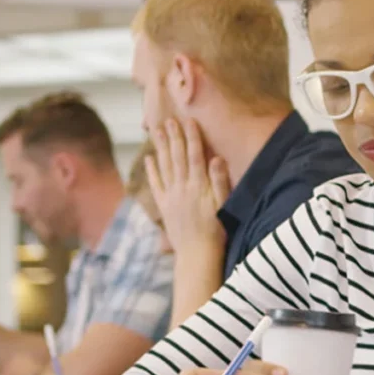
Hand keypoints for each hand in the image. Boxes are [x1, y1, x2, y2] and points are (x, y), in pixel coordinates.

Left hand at [146, 119, 230, 253]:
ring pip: (165, 167)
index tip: (189, 121)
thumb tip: (217, 159)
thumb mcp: (224, 207)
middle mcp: (182, 189)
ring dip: (161, 147)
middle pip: (177, 158)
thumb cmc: (217, 232)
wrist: (197, 255)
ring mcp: (171, 197)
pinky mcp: (164, 207)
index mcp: (199, 187)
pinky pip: (156, 185)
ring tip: (157, 131)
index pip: (194, 156)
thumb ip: (220, 182)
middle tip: (168, 119)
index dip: (192, 138)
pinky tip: (149, 158)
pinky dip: (151, 170)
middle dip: (173, 137)